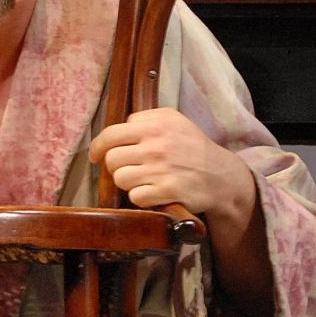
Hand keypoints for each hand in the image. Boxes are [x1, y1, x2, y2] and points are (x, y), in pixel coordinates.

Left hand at [88, 108, 252, 218]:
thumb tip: (121, 125)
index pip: (111, 134)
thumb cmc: (193, 147)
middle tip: (130, 169)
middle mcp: (157, 144)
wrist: (221, 176)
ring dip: (128, 183)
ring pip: (120, 179)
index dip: (98, 147)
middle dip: (117, 166)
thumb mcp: (174, 121)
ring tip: (142, 181)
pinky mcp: (167, 191)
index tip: (95, 155)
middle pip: (112, 159)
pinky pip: (135, 197)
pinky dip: (141, 198)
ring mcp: (161, 168)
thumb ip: (146, 118)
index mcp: (156, 124)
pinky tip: (153, 193)